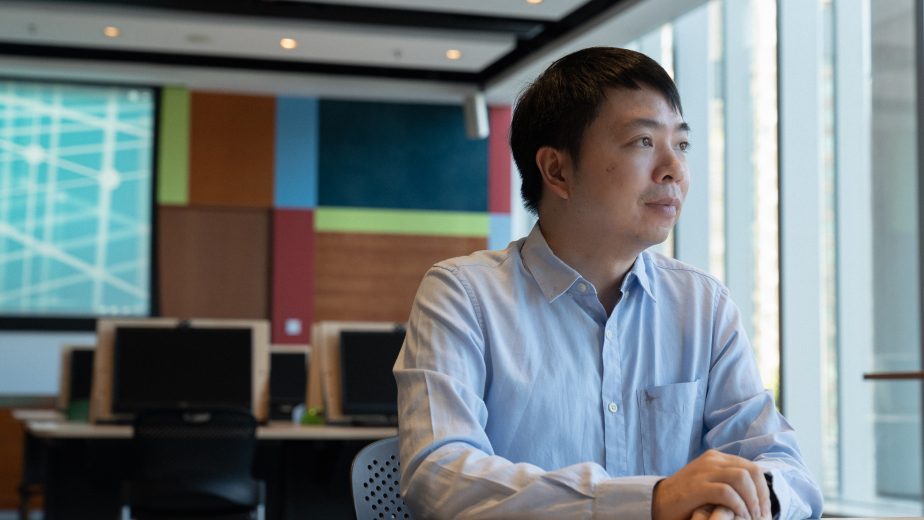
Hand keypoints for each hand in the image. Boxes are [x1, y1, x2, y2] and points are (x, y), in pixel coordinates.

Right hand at [651, 449, 770, 519]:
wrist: (658, 502)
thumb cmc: (688, 497)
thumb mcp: (710, 481)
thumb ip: (728, 479)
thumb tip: (756, 490)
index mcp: (717, 458)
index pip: (752, 467)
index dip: (763, 489)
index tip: (764, 508)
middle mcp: (712, 460)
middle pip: (751, 471)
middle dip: (761, 495)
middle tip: (761, 514)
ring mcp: (704, 472)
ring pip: (742, 478)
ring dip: (752, 500)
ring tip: (751, 516)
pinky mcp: (697, 486)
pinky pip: (727, 492)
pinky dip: (738, 505)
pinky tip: (739, 516)